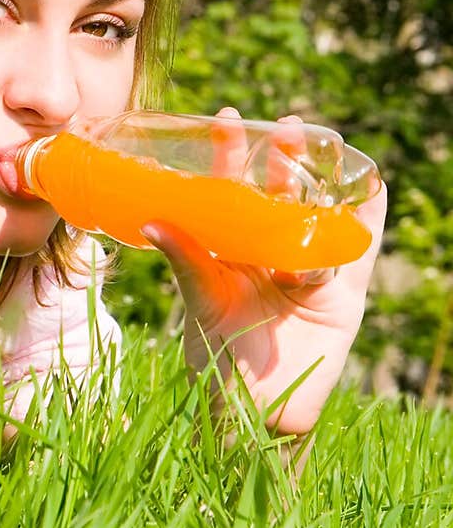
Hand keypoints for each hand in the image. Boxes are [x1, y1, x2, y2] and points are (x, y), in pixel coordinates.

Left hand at [142, 107, 386, 438]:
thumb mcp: (200, 302)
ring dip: (321, 176)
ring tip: (321, 140)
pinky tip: (373, 183)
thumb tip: (153, 221)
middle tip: (284, 123)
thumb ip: (187, 261)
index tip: (226, 117)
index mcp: (232, 246)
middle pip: (279, 192)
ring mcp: (307, 267)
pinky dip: (368, 215)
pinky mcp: (342, 292)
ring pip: (317, 211)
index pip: (231, 188)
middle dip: (282, 157)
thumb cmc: (217, 358)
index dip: (230, 154)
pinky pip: (358, 248)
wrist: (256, 409)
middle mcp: (269, 249)